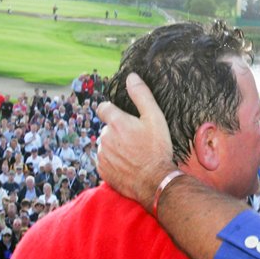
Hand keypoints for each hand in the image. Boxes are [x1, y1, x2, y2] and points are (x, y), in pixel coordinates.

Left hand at [97, 73, 176, 210]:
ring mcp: (102, 155)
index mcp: (116, 122)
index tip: (124, 118)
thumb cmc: (157, 149)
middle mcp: (105, 137)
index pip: (103, 108)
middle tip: (137, 141)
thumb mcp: (155, 118)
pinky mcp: (102, 170)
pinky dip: (114, 162)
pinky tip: (129, 165)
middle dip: (118, 132)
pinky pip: (105, 161)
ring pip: (106, 145)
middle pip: (107, 128)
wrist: (154, 181)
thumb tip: (131, 76)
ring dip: (116, 147)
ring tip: (134, 154)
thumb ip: (142, 95)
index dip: (112, 111)